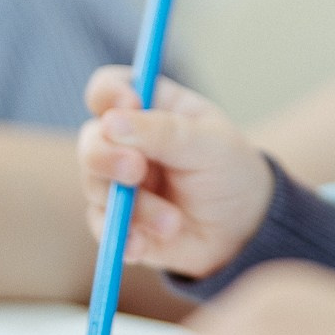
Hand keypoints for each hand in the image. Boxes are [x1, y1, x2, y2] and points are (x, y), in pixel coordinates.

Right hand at [76, 67, 272, 277]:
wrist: (244, 230)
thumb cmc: (230, 172)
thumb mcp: (210, 144)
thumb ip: (164, 131)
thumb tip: (111, 122)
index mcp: (150, 109)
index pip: (109, 89)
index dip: (108, 95)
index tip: (127, 106)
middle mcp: (125, 143)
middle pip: (90, 140)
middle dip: (106, 157)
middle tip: (136, 170)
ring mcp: (118, 183)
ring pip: (96, 187)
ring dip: (132, 207)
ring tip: (173, 222)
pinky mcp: (117, 222)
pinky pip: (101, 227)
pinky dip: (120, 237)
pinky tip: (142, 245)